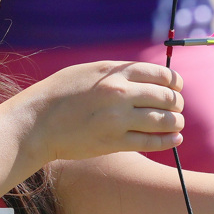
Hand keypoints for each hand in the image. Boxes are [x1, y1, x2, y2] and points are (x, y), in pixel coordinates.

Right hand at [17, 61, 184, 163]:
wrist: (37, 122)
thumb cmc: (60, 93)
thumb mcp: (89, 71)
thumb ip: (117, 72)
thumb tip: (145, 77)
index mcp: (115, 73)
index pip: (161, 74)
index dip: (175, 82)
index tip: (176, 87)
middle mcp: (120, 93)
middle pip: (166, 97)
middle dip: (176, 103)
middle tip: (177, 108)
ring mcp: (118, 118)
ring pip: (164, 120)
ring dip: (176, 123)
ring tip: (176, 124)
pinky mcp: (114, 142)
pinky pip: (151, 142)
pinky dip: (168, 141)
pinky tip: (174, 139)